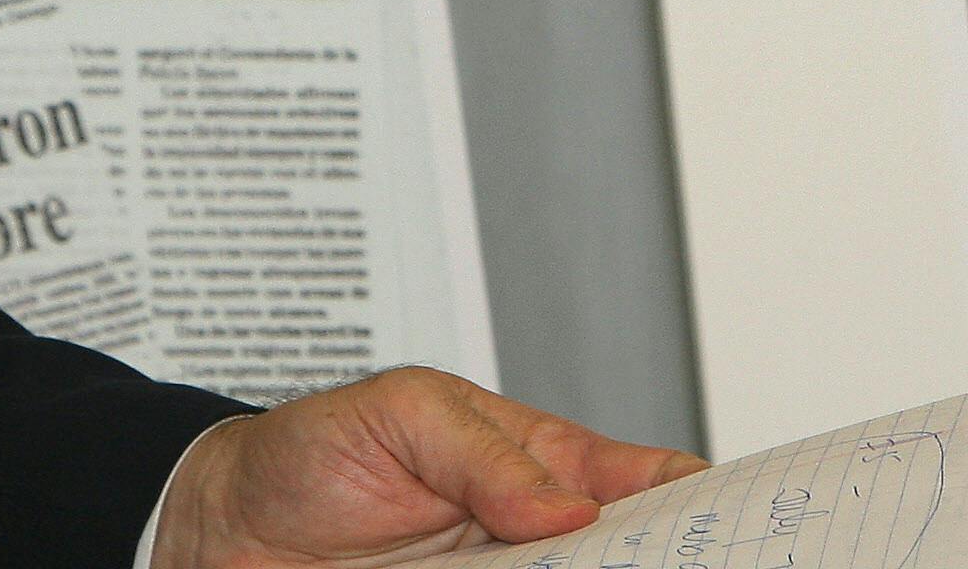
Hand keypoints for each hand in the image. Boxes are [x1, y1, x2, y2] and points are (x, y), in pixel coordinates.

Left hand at [150, 368, 706, 568]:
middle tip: (697, 566)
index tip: (744, 521)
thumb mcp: (404, 414)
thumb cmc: (312, 453)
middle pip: (630, 562)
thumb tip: (567, 509)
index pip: (648, 483)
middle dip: (669, 562)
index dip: (704, 498)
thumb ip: (488, 455)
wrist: (222, 532)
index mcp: (541, 464)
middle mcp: (534, 540)